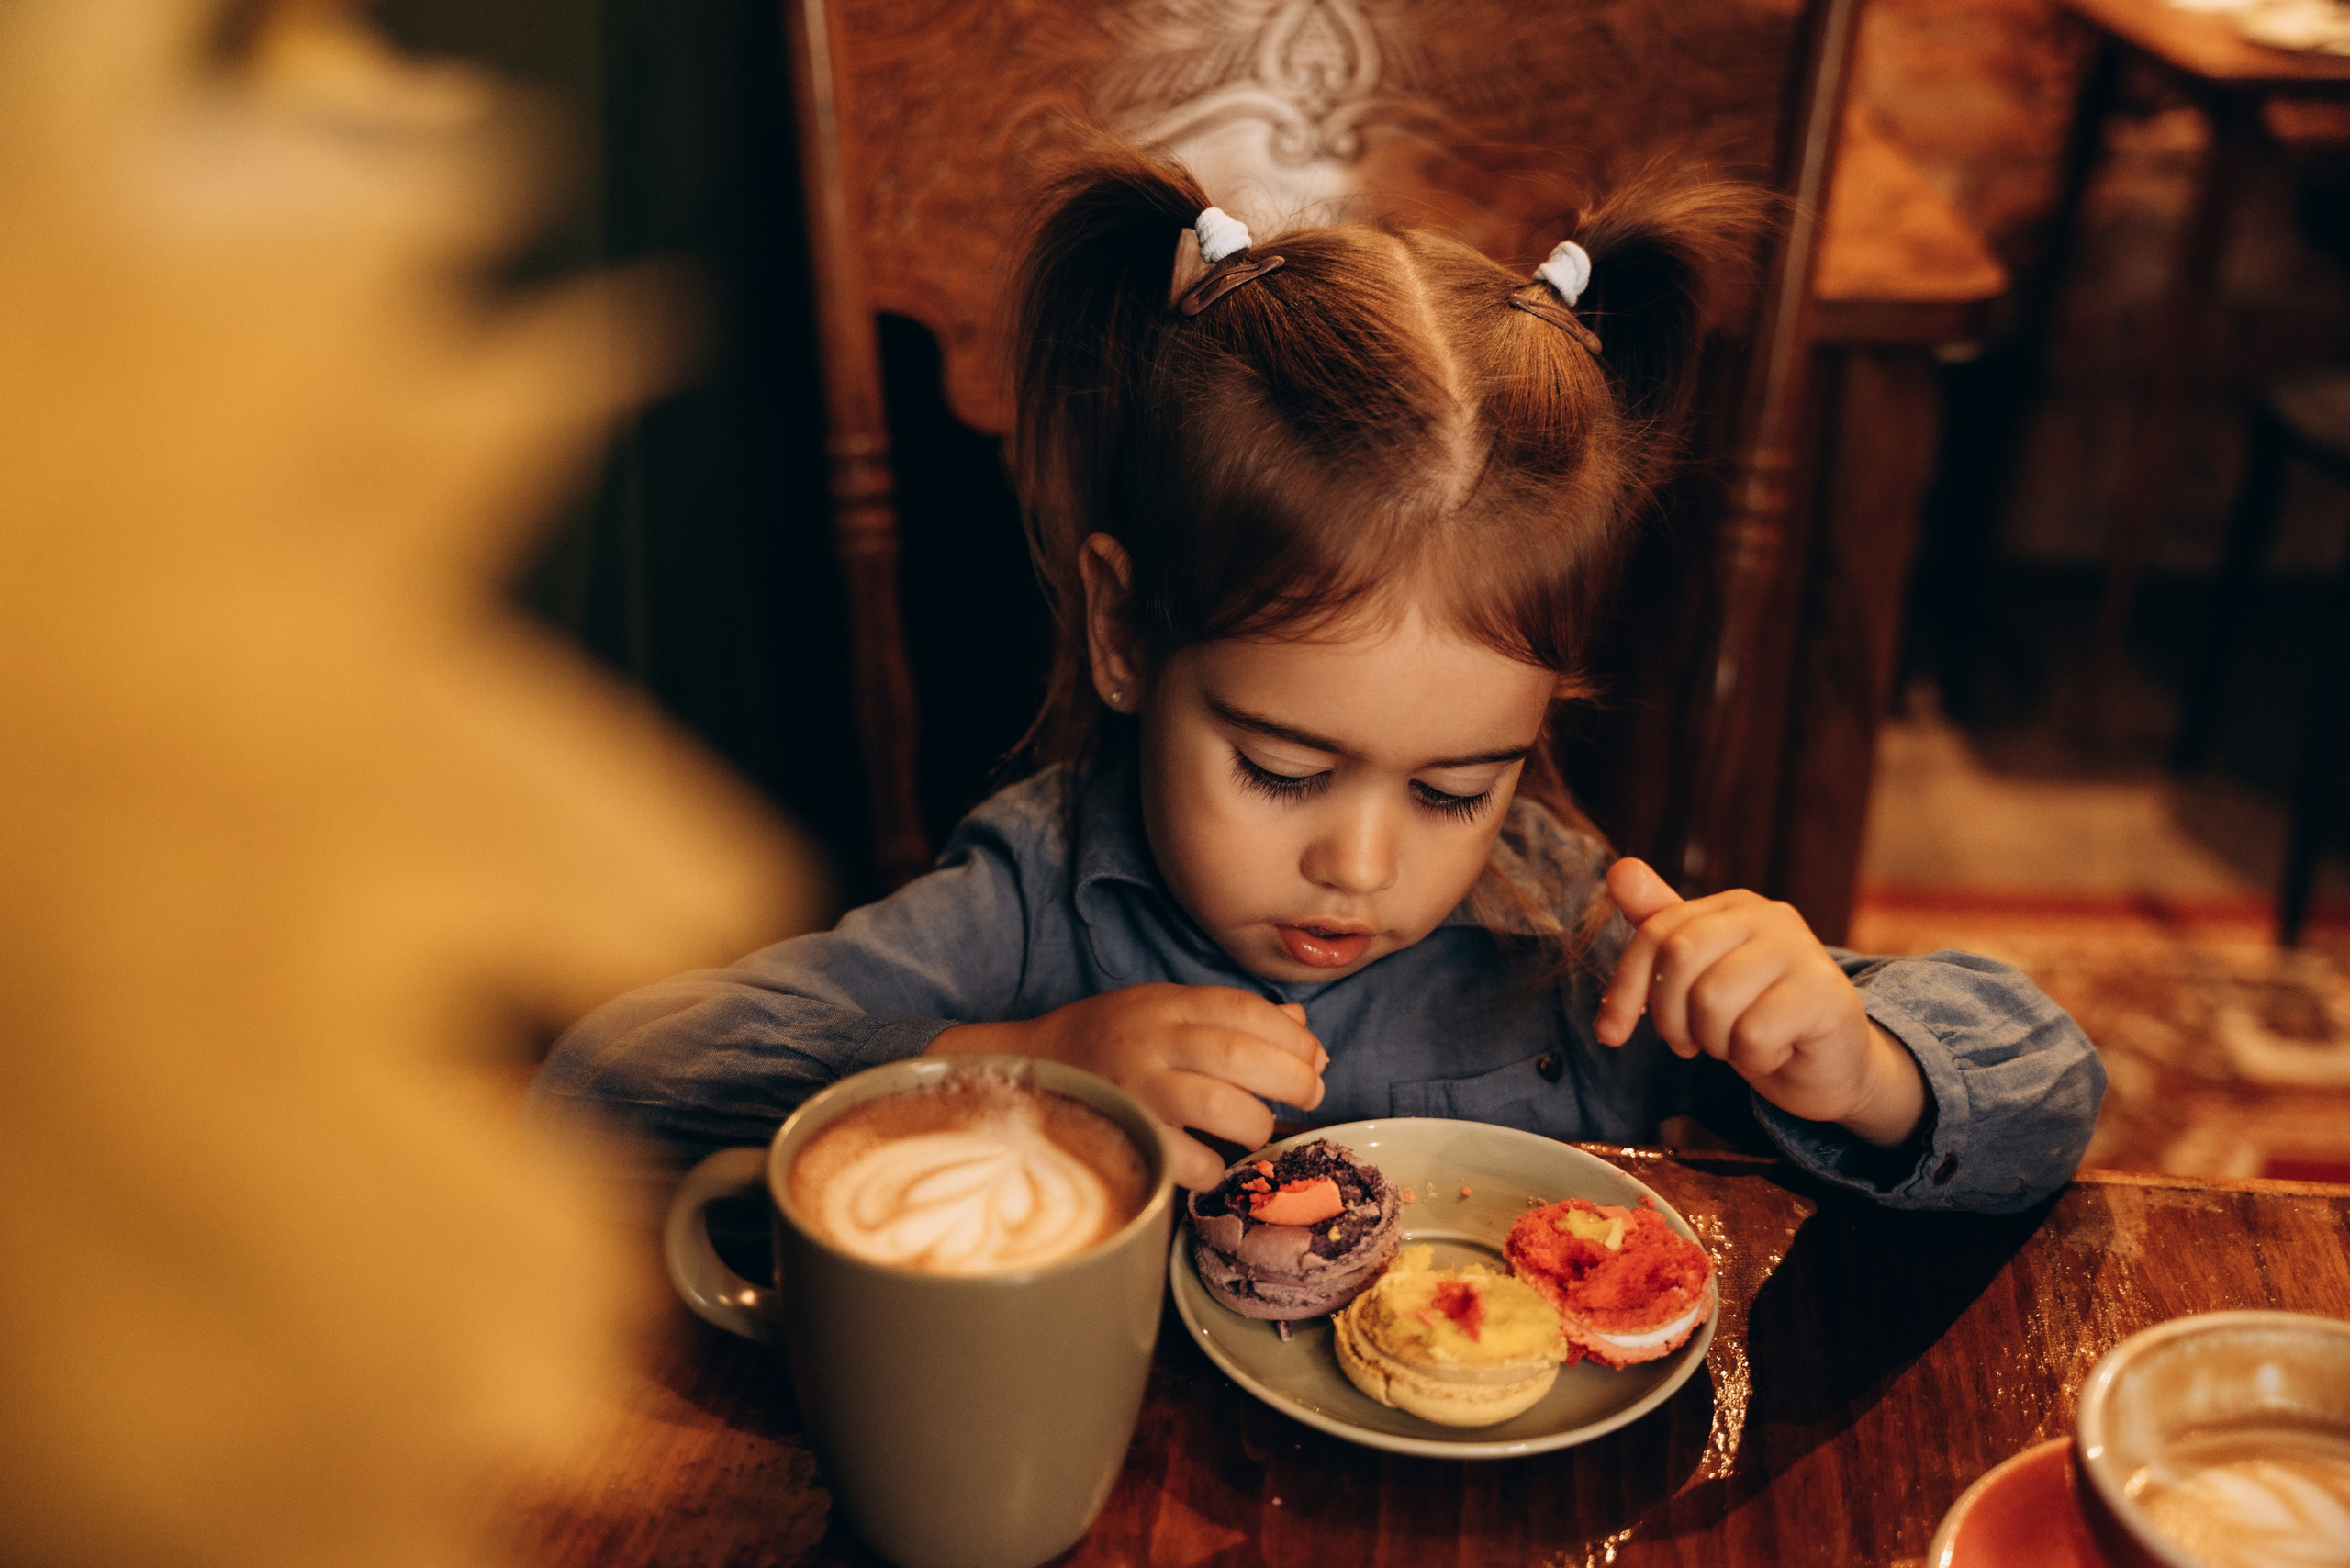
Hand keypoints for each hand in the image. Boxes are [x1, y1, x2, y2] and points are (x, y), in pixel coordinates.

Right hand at [926, 984, 1326, 1189]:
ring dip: (1257, 1124)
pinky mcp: (1124, 1136)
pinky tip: (1214, 1165)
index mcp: (1166, 1005)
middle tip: (1309, 1096)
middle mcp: (1151, 1041)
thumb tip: (1301, 1029)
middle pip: (1242, 1054)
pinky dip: (1213, 1168)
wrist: (1023, 1068)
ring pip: (1221, 1105)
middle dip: (1293, 1079)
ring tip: (1260, 1131)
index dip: (1292, 1037)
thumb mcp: (1160, 1008)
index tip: (1315, 1059)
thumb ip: (1227, 1014)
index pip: (1244, 1009)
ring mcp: (1136, 1089)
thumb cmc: (1102, 1041)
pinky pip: (1187, 1159)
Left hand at [1593, 858, 1924, 1146]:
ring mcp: (1802, 950)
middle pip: (1678, 960)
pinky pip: (1753, 1035)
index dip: (1624, 989)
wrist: (1831, 1063)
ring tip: (1739, 1043)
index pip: (1655, 934)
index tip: (1610, 1034)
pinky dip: (1753, 1059)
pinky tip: (1775, 1052)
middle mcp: (1770, 916)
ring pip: (1712, 1002)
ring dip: (1715, 1042)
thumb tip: (1619, 868)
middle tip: (1692, 1043)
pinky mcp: (1825, 994)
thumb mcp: (1700, 973)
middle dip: (1671, 1018)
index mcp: (1733, 906)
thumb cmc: (1756, 1015)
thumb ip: (1661, 926)